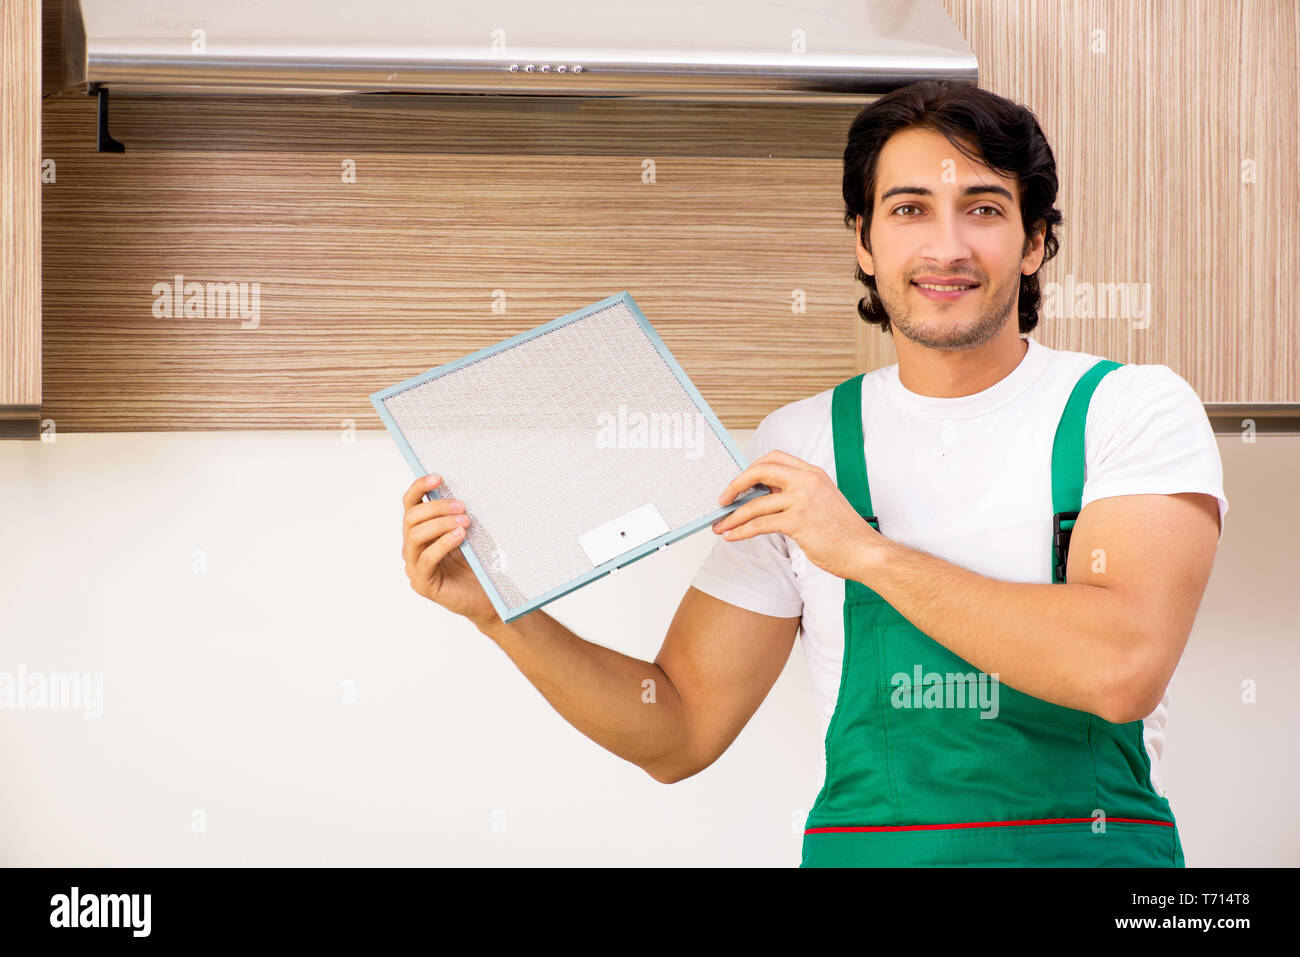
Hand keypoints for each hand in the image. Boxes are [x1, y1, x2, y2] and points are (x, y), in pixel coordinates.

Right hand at [401, 474, 500, 628]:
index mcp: (421, 532)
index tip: (439, 477)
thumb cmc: (479, 565)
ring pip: (416, 535)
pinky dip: (443, 543)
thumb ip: (460, 515)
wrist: (488, 598)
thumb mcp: (469, 534)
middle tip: (462, 506)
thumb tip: (466, 488)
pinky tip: (460, 536)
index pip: (411, 504)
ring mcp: (414, 566)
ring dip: (441, 523)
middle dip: (436, 507)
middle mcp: (412, 548)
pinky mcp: (423, 583)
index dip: (420, 488)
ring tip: (465, 521)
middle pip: (411, 517)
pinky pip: (427, 558)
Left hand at [711, 450, 885, 580]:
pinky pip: (760, 524)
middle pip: (760, 470)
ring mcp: (803, 499)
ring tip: (720, 527)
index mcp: (813, 473)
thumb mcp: (822, 501)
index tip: (740, 484)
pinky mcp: (798, 521)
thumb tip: (764, 496)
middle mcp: (807, 481)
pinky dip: (741, 530)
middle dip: (735, 485)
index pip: (774, 458)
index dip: (752, 468)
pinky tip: (733, 536)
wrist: (864, 551)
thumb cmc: (844, 532)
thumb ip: (797, 493)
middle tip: (723, 500)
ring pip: (755, 503)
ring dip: (733, 516)